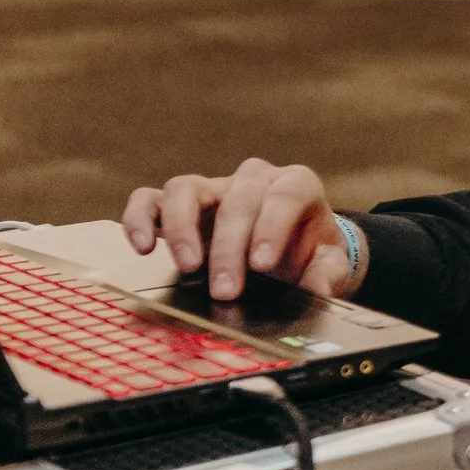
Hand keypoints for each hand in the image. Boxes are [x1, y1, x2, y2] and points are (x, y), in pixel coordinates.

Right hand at [121, 159, 353, 300]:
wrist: (291, 252)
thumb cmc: (309, 254)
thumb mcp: (329, 264)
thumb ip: (328, 274)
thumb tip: (319, 291)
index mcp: (295, 184)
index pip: (284, 194)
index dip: (272, 227)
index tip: (262, 264)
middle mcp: (252, 178)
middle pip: (235, 201)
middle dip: (229, 248)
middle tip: (226, 289)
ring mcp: (212, 188)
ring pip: (186, 188)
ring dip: (182, 228)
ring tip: (186, 266)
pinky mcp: (179, 205)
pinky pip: (150, 199)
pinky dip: (139, 218)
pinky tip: (141, 247)